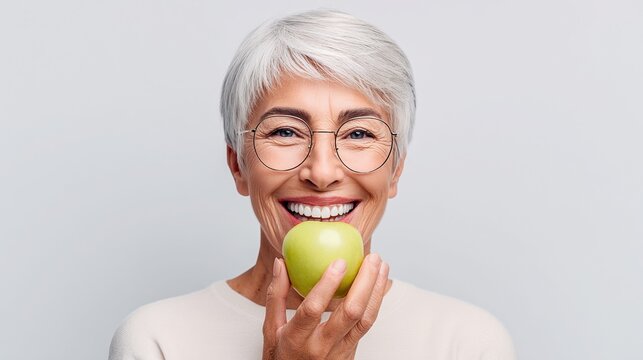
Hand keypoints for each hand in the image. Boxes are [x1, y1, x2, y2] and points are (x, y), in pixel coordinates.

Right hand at [262, 253, 388, 359]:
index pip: (313, 309)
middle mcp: (321, 347)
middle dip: (365, 282)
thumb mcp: (270, 329)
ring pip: (366, 320)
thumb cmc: (281, 356)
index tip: (339, 261)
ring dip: (377, 290)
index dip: (327, 284)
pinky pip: (367, 325)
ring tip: (382, 266)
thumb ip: (276, 296)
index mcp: (296, 340)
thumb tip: (281, 263)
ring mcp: (340, 352)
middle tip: (371, 258)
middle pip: (350, 312)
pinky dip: (375, 302)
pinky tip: (378, 285)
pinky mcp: (351, 353)